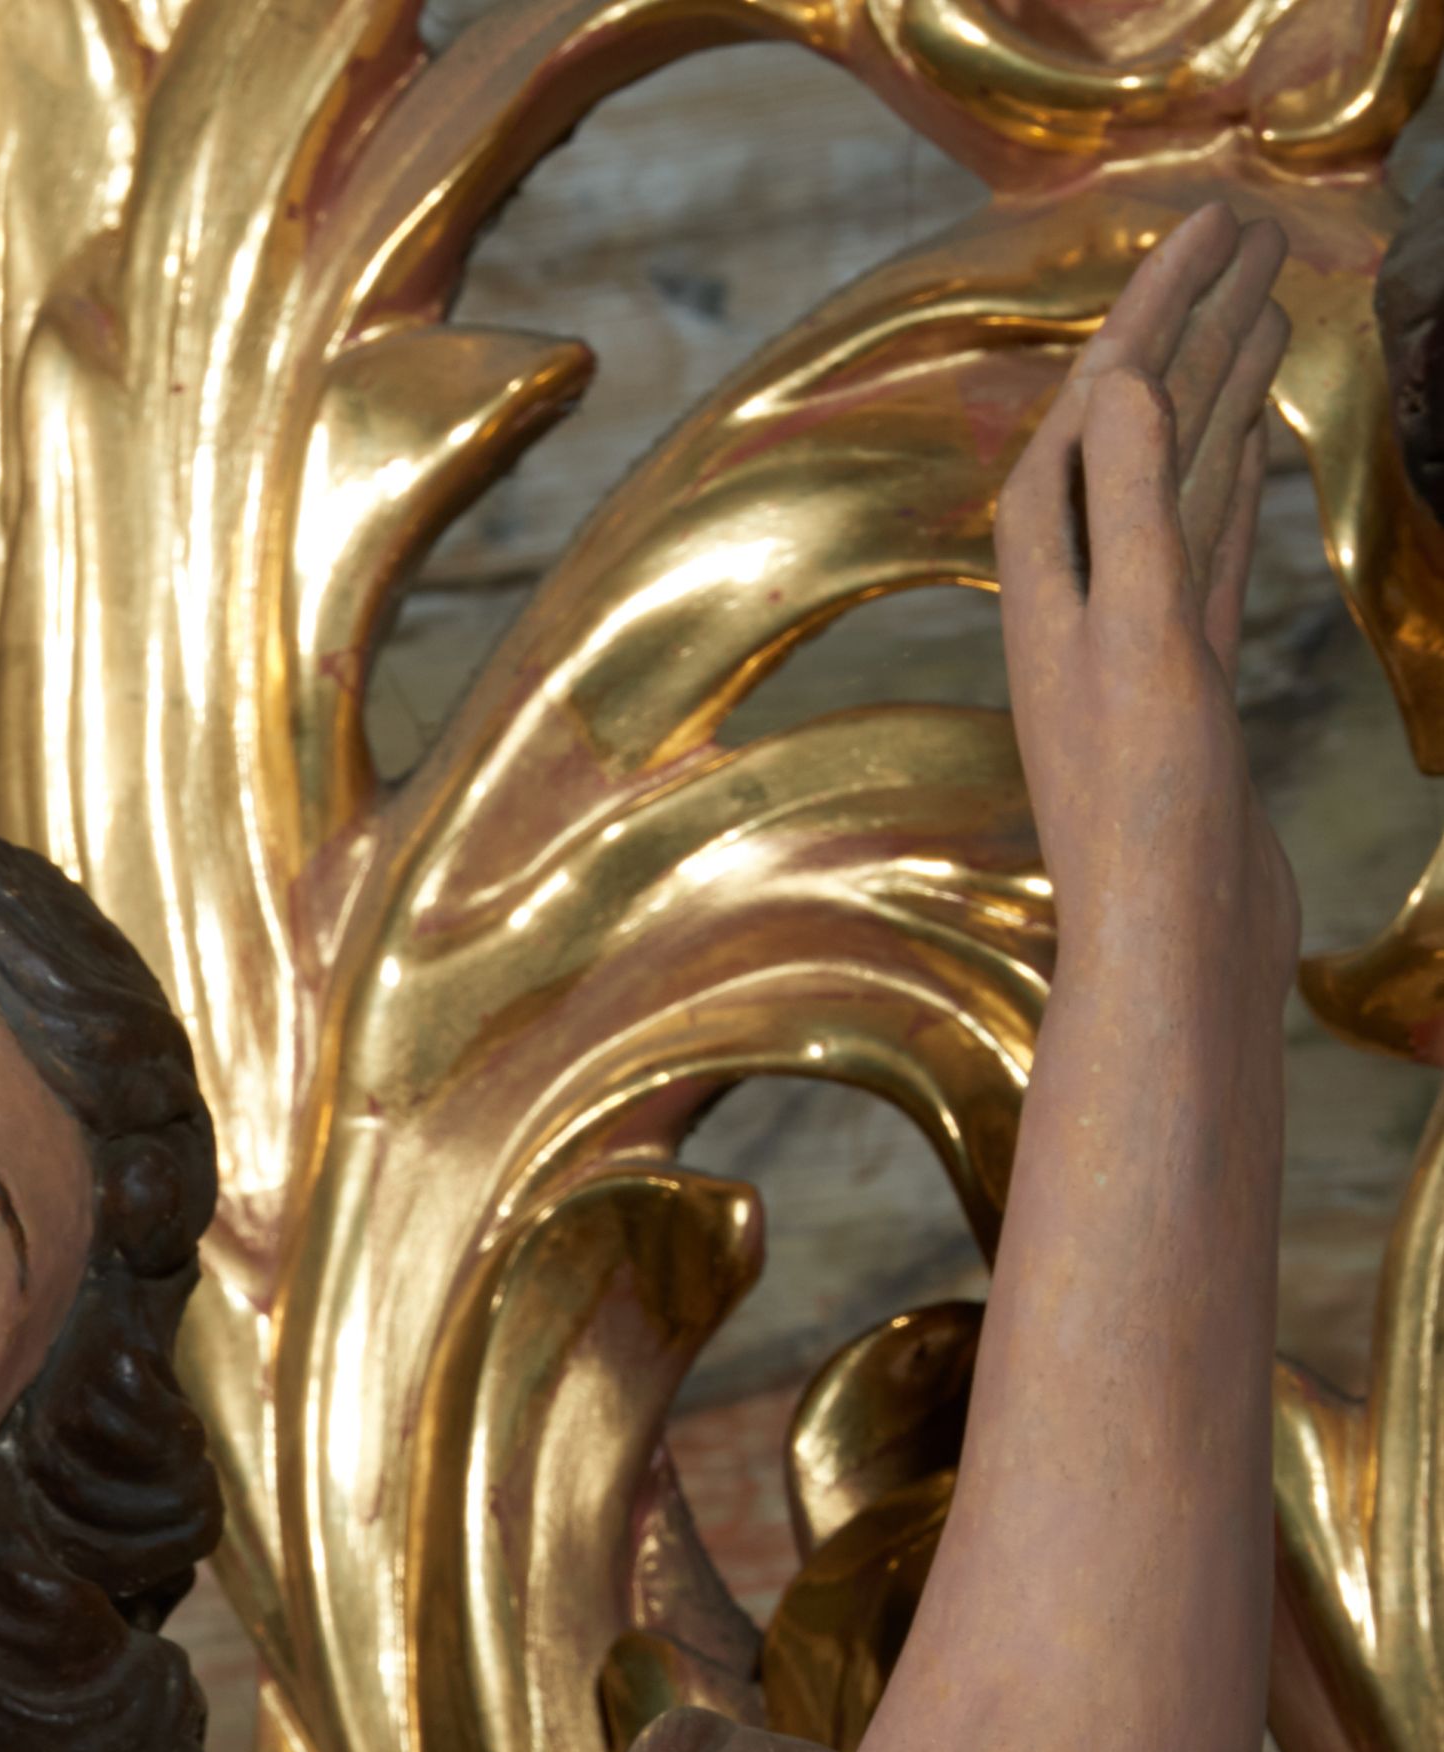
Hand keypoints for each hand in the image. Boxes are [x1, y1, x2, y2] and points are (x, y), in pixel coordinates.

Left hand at [996, 201, 1297, 1000]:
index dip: (1142, 313)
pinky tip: (1254, 431)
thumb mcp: (1142, 643)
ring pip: (1174, 484)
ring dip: (1212, 390)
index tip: (1210, 225)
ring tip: (1268, 300)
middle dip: (1182, 328)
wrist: (1176, 957)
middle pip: (1127, 435)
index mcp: (1052, 592)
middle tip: (1250, 230)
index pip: (1087, 415)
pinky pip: (1203, 552)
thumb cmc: (1150, 819)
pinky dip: (1226, 481)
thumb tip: (1119, 381)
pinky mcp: (1186, 691)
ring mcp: (1135, 648)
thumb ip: (1132, 512)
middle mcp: (1079, 610)